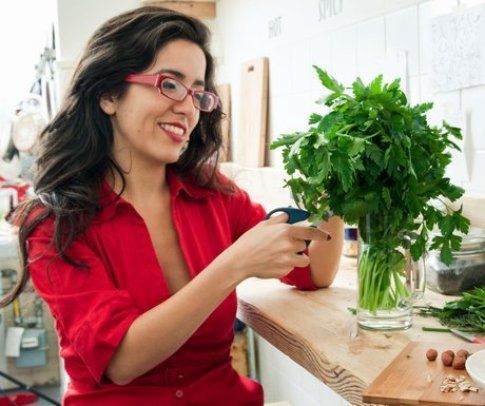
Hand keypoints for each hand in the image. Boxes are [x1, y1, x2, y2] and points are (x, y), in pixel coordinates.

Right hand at [214, 213, 328, 281]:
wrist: (240, 261)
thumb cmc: (249, 241)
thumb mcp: (263, 225)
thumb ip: (278, 220)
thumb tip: (288, 215)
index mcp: (285, 231)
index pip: (310, 231)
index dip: (321, 234)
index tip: (328, 237)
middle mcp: (289, 245)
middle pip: (304, 246)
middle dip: (298, 246)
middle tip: (284, 246)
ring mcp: (287, 260)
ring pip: (303, 260)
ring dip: (297, 258)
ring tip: (283, 256)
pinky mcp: (284, 271)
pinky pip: (292, 268)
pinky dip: (286, 266)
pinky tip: (273, 263)